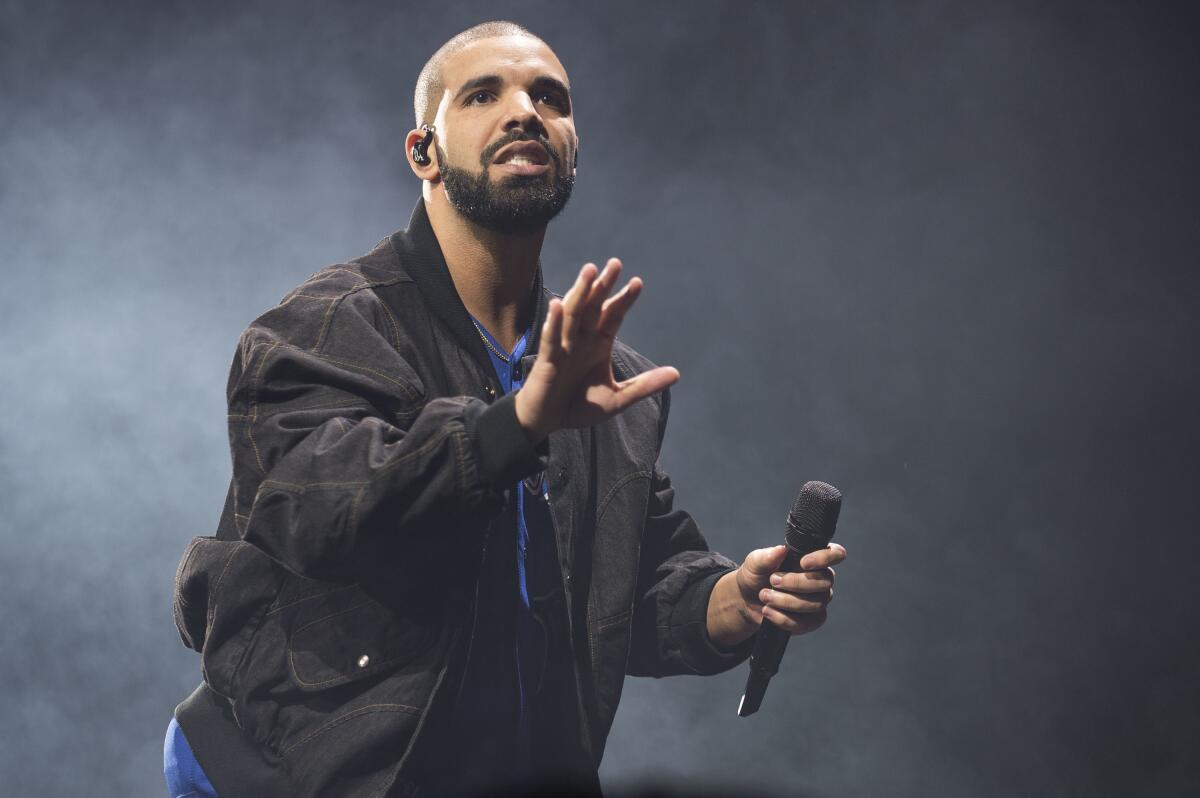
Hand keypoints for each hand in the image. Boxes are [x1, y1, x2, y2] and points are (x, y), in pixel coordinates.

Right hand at [515, 258, 679, 442]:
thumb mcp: (617, 398)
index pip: (614, 315)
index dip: (624, 299)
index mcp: (599, 343)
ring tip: (589, 270)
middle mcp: (581, 338)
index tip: (638, 283)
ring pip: (572, 313)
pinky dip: (554, 322)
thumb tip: (676, 373)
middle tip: (615, 263)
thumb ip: (644, 385)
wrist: (548, 421)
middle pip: (594, 306)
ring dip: (580, 292)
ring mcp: (563, 346)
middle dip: (604, 285)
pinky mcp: (547, 360)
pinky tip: (557, 305)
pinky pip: (551, 338)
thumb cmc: (579, 405)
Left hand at [734, 542, 846, 634]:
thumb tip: (781, 550)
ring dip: (786, 601)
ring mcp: (818, 601)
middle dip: (796, 583)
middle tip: (772, 580)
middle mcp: (820, 579)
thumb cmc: (756, 576)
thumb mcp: (755, 562)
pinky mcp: (811, 621)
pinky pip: (806, 623)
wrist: (747, 601)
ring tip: (764, 596)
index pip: (835, 554)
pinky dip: (784, 618)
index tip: (804, 563)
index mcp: (812, 559)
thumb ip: (766, 556)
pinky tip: (768, 611)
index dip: (825, 558)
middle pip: (825, 582)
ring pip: (815, 604)